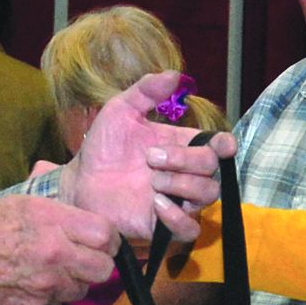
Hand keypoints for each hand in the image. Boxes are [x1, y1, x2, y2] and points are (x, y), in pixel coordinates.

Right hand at [0, 196, 116, 304]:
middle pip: (103, 269)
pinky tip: (30, 285)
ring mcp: (45, 285)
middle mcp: (54, 254)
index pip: (106, 235)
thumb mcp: (20, 204)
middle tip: (82, 259)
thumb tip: (87, 224)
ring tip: (47, 271)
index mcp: (52, 222)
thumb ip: (59, 215)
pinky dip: (49, 299)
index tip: (101, 241)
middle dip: (96, 264)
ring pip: (81, 290)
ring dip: (71, 283)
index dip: (108, 239)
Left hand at [57, 69, 234, 241]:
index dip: (225, 145)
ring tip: (153, 181)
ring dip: (183, 185)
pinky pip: (189, 229)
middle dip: (187, 161)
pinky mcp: (162, 226)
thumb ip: (146, 91)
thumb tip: (174, 75)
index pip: (217, 147)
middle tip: (151, 158)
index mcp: (181, 145)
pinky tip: (156, 204)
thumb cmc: (103, 146)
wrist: (80, 179)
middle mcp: (184, 173)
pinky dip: (178, 218)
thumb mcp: (120, 110)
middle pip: (212, 169)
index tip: (223, 144)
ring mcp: (176, 200)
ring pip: (207, 196)